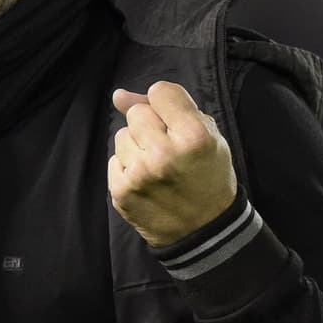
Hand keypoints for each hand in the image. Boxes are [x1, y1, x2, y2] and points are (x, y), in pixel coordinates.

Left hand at [108, 81, 237, 247]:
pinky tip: (146, 180)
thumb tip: (118, 95)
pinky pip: (114, 159)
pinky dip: (127, 167)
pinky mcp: (121, 190)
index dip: (166, 104)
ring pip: (121, 135)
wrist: (205, 230)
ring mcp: (139, 174)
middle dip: (150, 125)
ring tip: (158, 165)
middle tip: (167, 147)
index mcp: (193, 137)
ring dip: (136, 146)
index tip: (174, 119)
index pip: (160, 92)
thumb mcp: (207, 136)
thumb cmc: (208, 176)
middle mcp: (164, 154)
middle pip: (136, 113)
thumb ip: (168, 107)